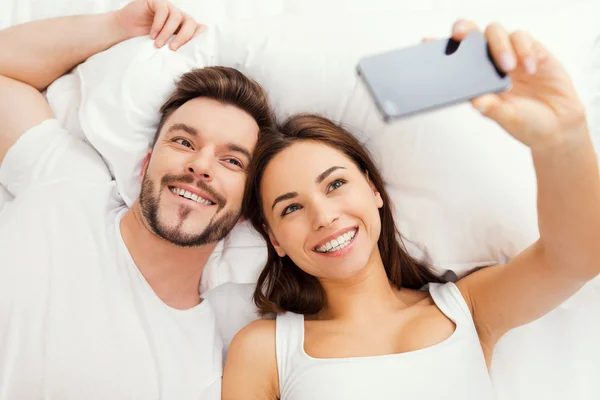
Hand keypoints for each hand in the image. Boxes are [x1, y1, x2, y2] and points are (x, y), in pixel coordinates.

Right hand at [114, 0, 204, 50]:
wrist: (124, 30)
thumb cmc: (145, 41)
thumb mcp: (164, 48)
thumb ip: (177, 50)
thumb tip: (190, 63)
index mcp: (184, 28)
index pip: (200, 29)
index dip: (199, 38)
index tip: (192, 51)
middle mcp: (179, 17)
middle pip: (191, 23)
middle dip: (183, 37)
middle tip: (172, 49)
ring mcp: (168, 8)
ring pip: (176, 17)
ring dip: (167, 32)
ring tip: (158, 44)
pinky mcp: (157, 2)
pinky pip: (163, 10)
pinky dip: (159, 24)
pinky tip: (152, 35)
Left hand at [452, 20, 587, 148]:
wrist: (558, 126)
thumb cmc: (525, 122)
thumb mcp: (507, 119)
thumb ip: (492, 109)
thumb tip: (476, 102)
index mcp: (475, 78)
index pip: (455, 57)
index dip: (440, 46)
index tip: (426, 41)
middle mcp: (489, 62)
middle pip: (472, 33)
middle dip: (463, 29)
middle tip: (460, 35)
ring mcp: (510, 54)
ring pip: (495, 31)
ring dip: (499, 46)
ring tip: (508, 68)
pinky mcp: (532, 50)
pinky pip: (522, 37)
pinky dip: (524, 50)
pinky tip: (529, 68)